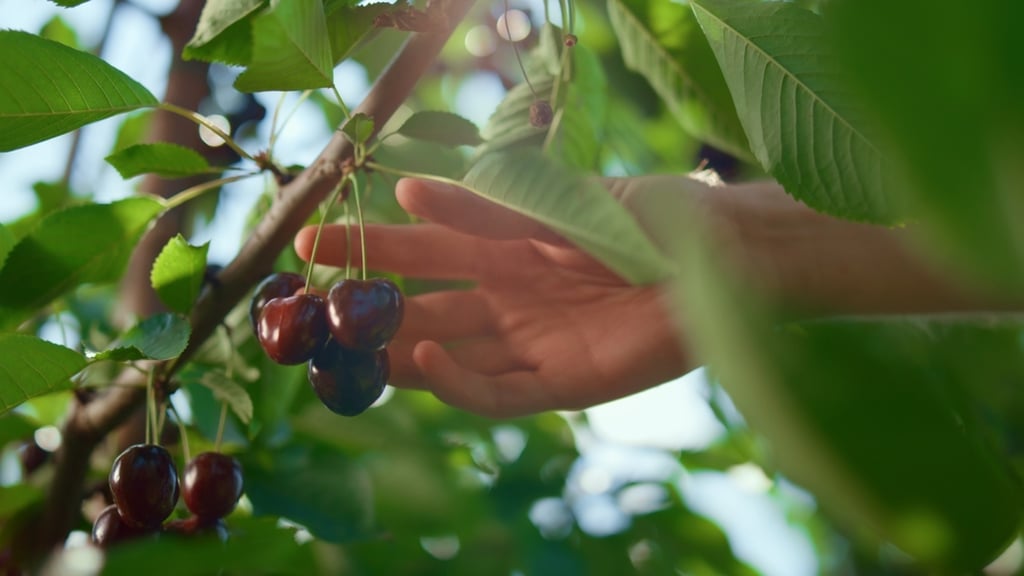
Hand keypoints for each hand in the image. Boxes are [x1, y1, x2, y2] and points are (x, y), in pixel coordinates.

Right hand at [294, 178, 694, 417]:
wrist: (725, 254)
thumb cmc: (654, 216)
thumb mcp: (561, 202)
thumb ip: (490, 207)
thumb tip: (409, 189)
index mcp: (511, 248)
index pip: (426, 248)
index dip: (371, 244)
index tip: (314, 238)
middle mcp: (513, 299)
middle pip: (427, 304)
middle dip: (369, 303)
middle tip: (307, 301)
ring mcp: (536, 343)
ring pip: (452, 354)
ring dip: (400, 350)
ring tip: (348, 345)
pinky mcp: (564, 383)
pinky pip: (499, 393)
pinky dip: (457, 382)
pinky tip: (419, 361)